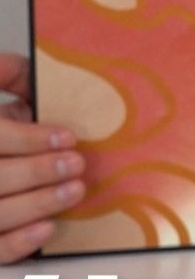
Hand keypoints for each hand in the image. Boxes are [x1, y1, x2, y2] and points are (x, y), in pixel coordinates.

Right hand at [0, 53, 85, 263]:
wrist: (8, 156)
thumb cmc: (6, 131)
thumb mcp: (4, 95)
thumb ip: (9, 75)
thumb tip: (14, 61)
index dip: (27, 138)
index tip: (67, 136)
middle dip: (37, 171)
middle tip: (77, 163)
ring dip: (37, 204)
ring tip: (75, 190)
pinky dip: (18, 243)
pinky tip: (47, 228)